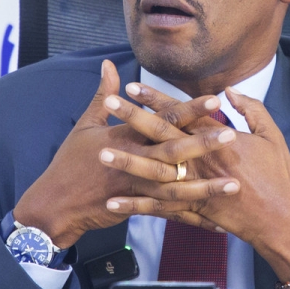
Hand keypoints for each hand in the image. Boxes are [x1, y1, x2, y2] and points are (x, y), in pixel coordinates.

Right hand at [12, 60, 239, 248]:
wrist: (56, 204)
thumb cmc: (70, 162)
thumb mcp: (85, 124)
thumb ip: (103, 95)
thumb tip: (109, 65)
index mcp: (125, 136)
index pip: (163, 119)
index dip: (190, 108)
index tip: (215, 99)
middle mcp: (134, 160)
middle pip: (174, 151)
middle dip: (204, 144)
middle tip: (232, 135)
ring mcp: (136, 187)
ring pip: (177, 187)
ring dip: (206, 187)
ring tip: (233, 185)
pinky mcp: (137, 207)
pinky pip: (169, 213)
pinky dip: (192, 218)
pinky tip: (216, 223)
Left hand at [100, 84, 289, 281]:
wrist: (281, 219)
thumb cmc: (279, 176)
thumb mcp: (271, 135)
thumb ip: (250, 109)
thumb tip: (229, 90)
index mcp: (219, 138)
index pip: (181, 112)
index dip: (156, 98)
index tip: (133, 85)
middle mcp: (202, 159)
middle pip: (161, 135)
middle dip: (133, 118)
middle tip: (109, 104)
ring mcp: (195, 186)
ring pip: (154, 171)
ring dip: (127, 160)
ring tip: (101, 151)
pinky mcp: (192, 210)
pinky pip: (158, 208)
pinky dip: (135, 205)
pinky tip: (112, 202)